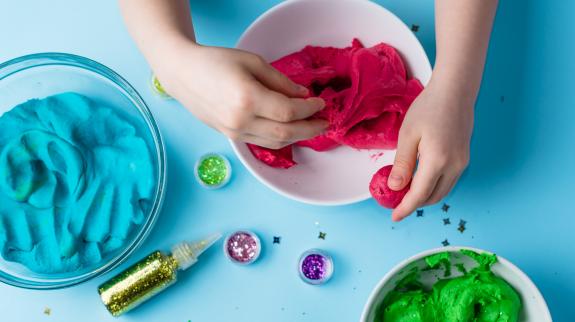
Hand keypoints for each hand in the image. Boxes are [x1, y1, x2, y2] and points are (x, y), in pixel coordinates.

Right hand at [153, 43, 327, 147]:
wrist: (183, 74)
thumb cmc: (216, 61)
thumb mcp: (253, 62)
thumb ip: (280, 81)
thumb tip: (303, 95)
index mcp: (247, 98)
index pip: (289, 112)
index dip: (310, 109)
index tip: (321, 103)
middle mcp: (241, 120)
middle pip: (286, 133)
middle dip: (310, 129)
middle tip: (324, 122)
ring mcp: (235, 132)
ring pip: (276, 143)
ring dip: (298, 136)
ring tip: (311, 127)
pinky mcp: (231, 136)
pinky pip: (262, 142)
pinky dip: (281, 138)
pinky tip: (290, 129)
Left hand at [388, 78, 473, 220]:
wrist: (455, 92)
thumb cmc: (428, 108)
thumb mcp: (408, 135)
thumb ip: (402, 164)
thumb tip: (395, 188)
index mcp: (437, 160)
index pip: (419, 194)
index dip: (405, 208)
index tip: (393, 217)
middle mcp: (454, 166)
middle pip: (432, 197)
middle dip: (414, 204)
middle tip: (395, 202)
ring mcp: (462, 163)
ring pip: (442, 191)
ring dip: (424, 197)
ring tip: (405, 192)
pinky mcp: (464, 159)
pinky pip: (448, 181)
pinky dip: (433, 186)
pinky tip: (419, 180)